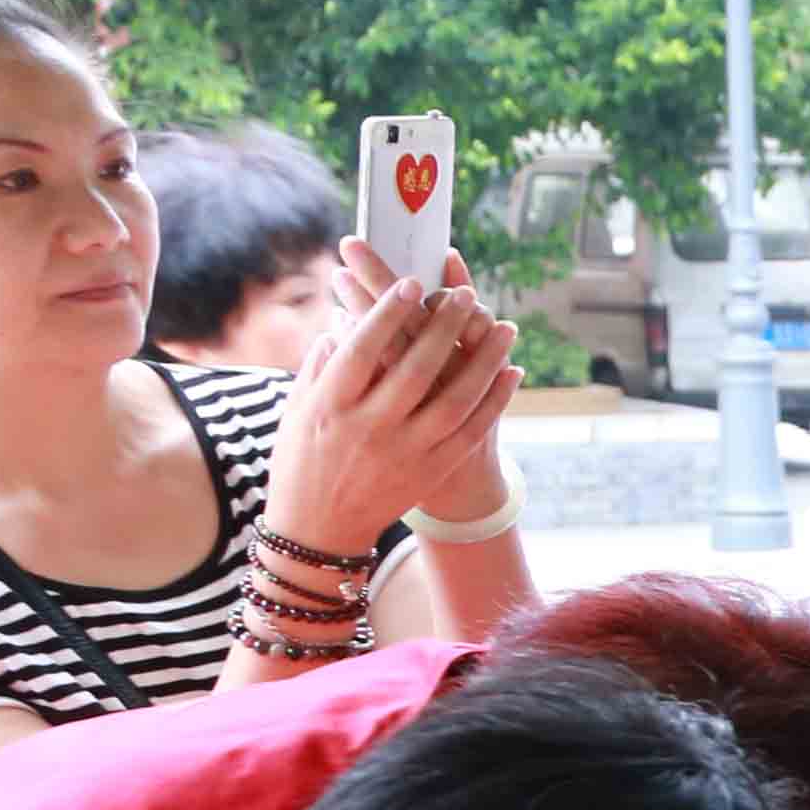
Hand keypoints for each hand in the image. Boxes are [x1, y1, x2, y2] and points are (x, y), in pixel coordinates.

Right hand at [267, 241, 519, 553]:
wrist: (319, 527)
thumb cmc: (303, 457)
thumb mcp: (298, 408)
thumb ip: (321, 363)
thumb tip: (344, 317)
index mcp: (330, 405)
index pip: (362, 350)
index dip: (388, 313)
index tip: (411, 282)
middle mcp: (368, 428)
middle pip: (415, 369)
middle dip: (444, 327)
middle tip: (465, 294)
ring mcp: (403, 452)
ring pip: (454, 400)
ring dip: (484, 360)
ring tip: (505, 326)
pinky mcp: (430, 472)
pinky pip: (471, 431)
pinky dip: (495, 400)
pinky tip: (511, 371)